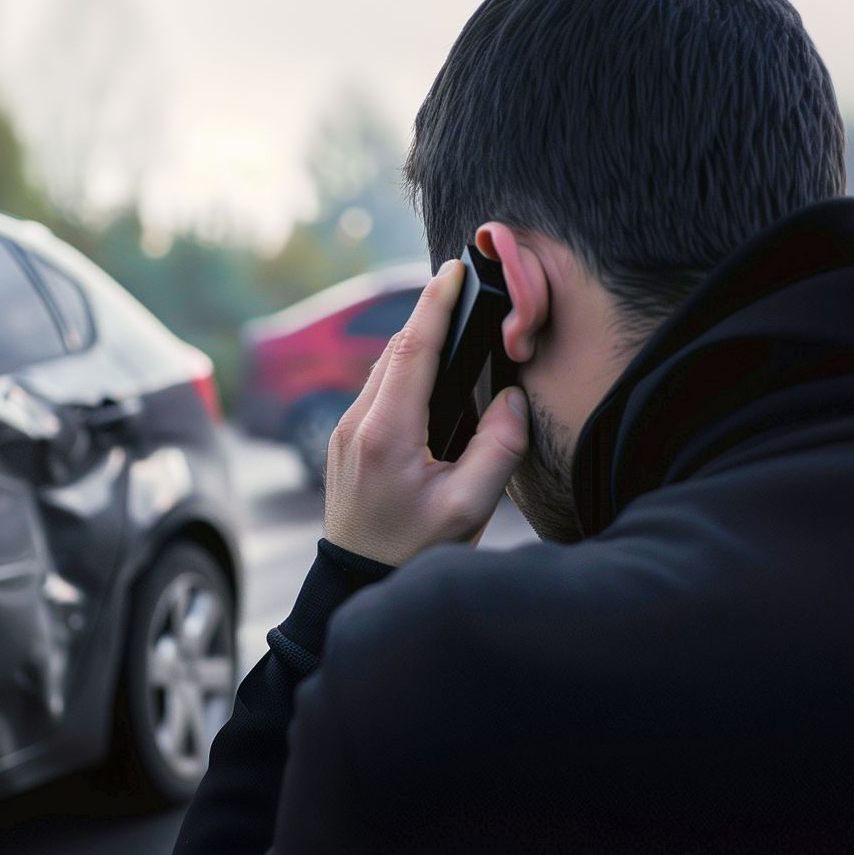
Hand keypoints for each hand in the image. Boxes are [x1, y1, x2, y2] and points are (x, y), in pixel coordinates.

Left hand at [323, 259, 529, 565]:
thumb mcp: (468, 509)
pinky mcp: (342, 442)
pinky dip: (405, 373)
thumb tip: (511, 399)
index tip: (454, 268)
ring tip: (455, 331)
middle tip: (467, 292)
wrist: (355, 585)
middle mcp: (356, 423)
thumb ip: (497, 450)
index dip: (436, 304)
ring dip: (417, 346)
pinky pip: (377, 391)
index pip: (413, 349)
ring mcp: (343, 431)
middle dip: (431, 318)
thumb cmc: (412, 552)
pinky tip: (432, 382)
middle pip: (397, 350)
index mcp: (387, 433)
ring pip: (384, 369)